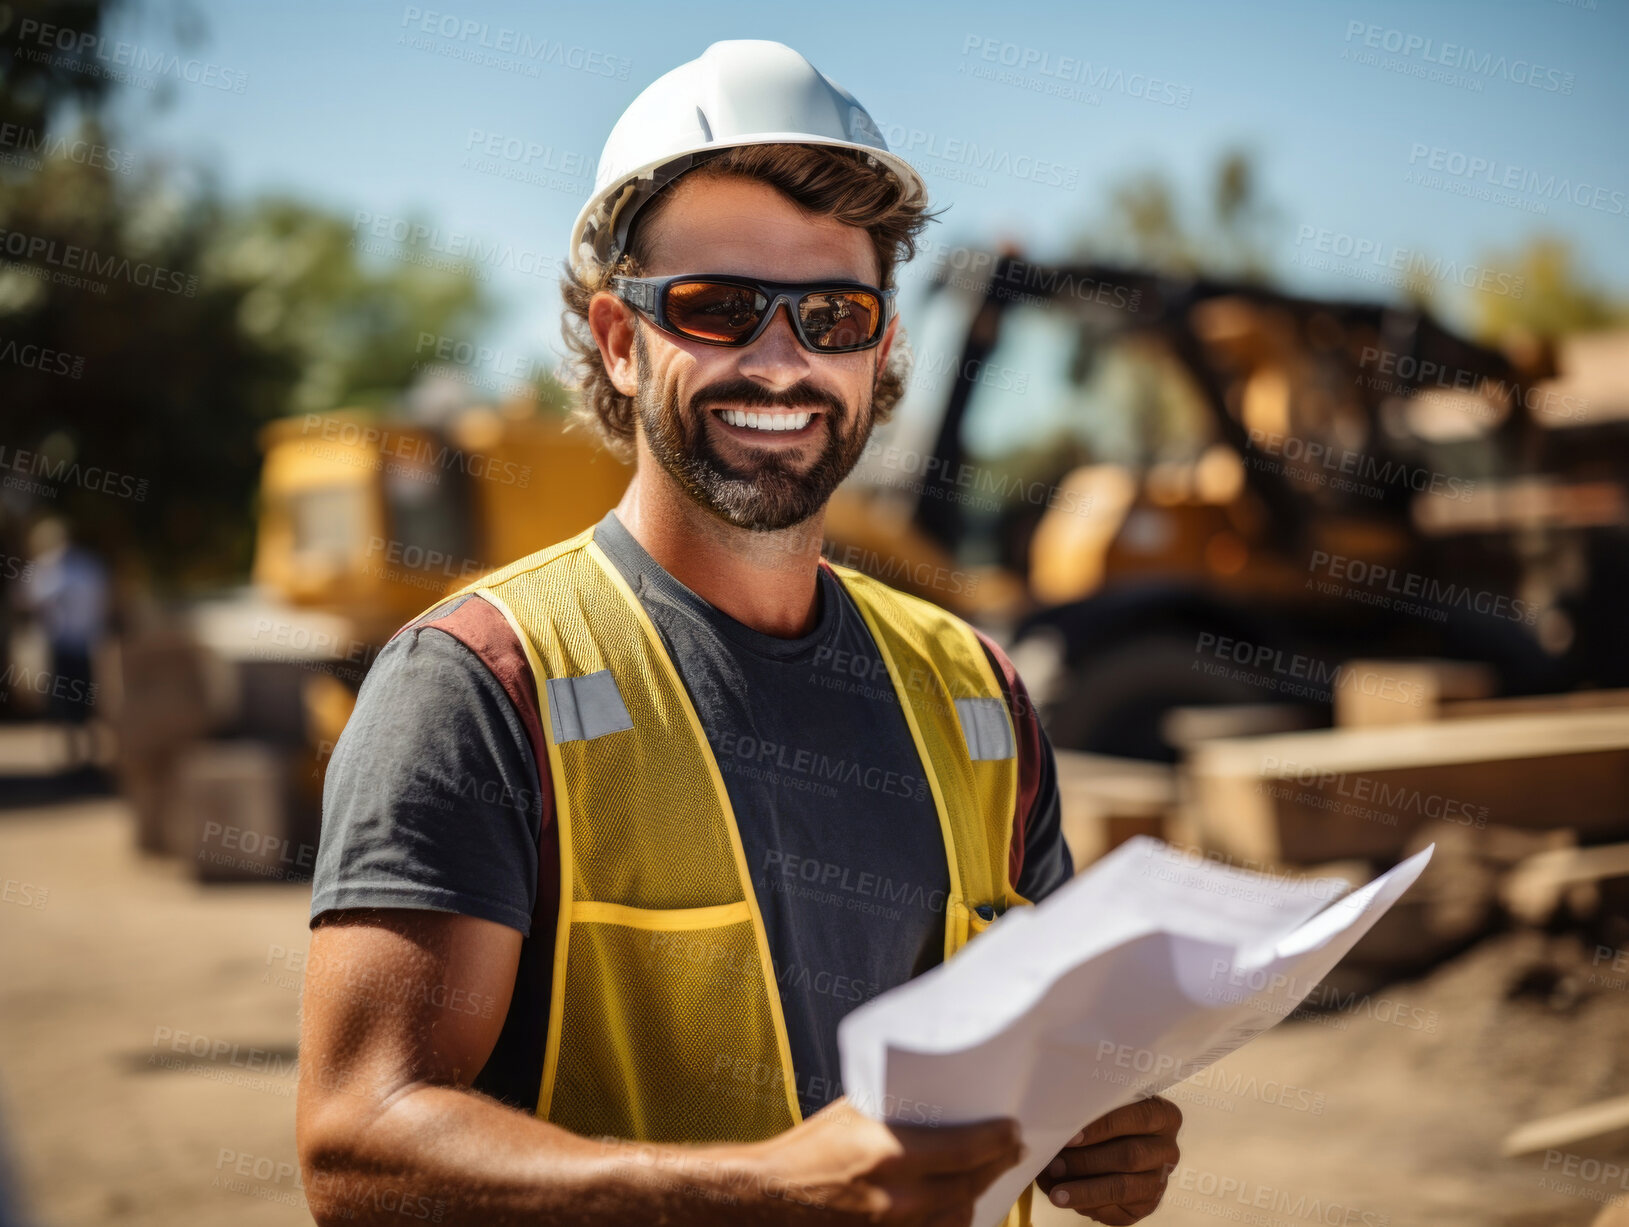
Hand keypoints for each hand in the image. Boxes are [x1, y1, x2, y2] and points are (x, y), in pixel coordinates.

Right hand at [744, 1095, 1025, 1224]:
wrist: (768, 1197)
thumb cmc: (805, 1149)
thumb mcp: (852, 1115)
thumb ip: (897, 1114)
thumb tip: (940, 1103)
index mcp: (891, 1155)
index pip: (967, 1149)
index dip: (997, 1140)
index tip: (1012, 1129)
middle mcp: (899, 1198)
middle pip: (970, 1185)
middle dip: (997, 1165)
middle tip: (1011, 1149)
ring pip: (958, 1216)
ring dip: (977, 1194)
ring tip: (987, 1175)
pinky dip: (951, 1219)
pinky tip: (957, 1204)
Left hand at [1034, 1096, 1181, 1223]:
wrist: (1112, 1146)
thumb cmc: (1104, 1120)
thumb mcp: (1103, 1107)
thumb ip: (1090, 1113)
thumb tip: (1058, 1126)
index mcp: (1163, 1116)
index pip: (1139, 1118)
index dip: (1103, 1127)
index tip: (1072, 1137)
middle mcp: (1167, 1149)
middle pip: (1130, 1156)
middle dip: (1087, 1162)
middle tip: (1055, 1165)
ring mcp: (1160, 1180)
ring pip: (1123, 1188)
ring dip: (1085, 1190)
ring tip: (1057, 1192)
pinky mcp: (1148, 1205)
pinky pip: (1119, 1212)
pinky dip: (1089, 1206)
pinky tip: (1069, 1200)